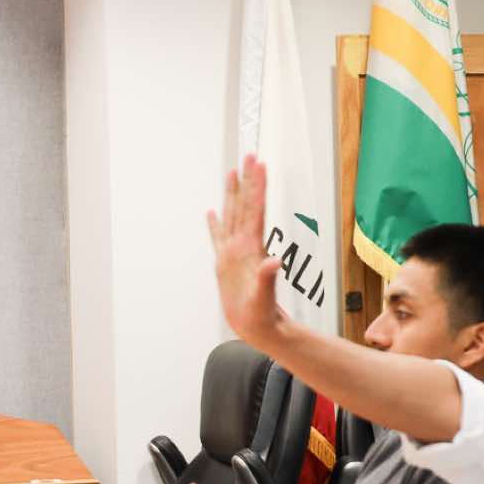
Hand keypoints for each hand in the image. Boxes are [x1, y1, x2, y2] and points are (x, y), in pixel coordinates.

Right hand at [208, 155, 285, 346]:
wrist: (259, 329)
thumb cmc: (261, 317)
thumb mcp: (263, 299)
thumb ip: (267, 279)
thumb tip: (273, 262)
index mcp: (250, 249)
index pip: (255, 210)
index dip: (256, 187)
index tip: (259, 165)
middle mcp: (243, 246)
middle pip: (245, 205)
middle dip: (247, 180)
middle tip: (250, 155)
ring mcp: (234, 253)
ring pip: (233, 215)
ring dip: (233, 193)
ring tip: (232, 172)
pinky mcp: (226, 264)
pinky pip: (217, 238)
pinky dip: (214, 224)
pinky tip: (211, 213)